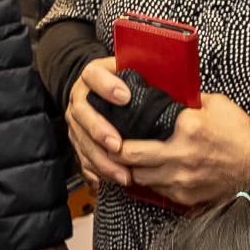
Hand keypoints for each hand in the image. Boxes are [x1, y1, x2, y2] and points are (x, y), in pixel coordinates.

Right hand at [66, 58, 134, 189]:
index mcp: (92, 75)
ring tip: (123, 174)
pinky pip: (84, 158)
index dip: (106, 86)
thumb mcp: (132, 69)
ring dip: (102, 160)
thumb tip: (173, 80)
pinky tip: (115, 181)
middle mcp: (79, 98)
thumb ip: (146, 72)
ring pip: (83, 142)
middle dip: (99, 131)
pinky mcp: (78, 140)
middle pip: (83, 114)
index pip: (94, 76)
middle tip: (117, 145)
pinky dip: (99, 172)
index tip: (126, 97)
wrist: (97, 88)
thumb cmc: (124, 80)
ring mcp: (76, 121)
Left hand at [117, 94, 249, 207]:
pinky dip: (152, 181)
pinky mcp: (185, 195)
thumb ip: (187, 99)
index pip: (140, 128)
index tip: (116, 123)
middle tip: (111, 144)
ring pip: (139, 177)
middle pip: (129, 156)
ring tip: (131, 159)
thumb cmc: (239, 132)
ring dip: (132, 168)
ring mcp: (181, 178)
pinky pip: (156, 190)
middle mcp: (180, 155)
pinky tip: (153, 172)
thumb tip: (163, 94)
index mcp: (186, 127)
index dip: (124, 126)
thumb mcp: (215, 104)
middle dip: (116, 150)